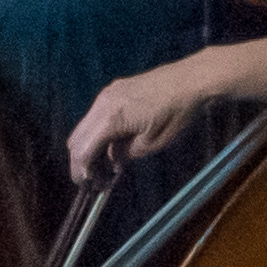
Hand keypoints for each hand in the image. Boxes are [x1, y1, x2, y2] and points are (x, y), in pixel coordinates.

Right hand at [64, 36, 266, 185]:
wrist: (189, 80)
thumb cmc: (175, 112)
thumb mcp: (152, 143)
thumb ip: (126, 154)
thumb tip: (113, 160)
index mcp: (110, 119)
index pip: (83, 151)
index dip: (82, 171)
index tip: (89, 186)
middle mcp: (102, 104)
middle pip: (76, 139)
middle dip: (82, 162)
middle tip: (97, 181)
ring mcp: (107, 94)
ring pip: (85, 127)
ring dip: (91, 148)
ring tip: (109, 167)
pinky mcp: (114, 90)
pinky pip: (96, 116)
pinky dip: (98, 134)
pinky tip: (115, 147)